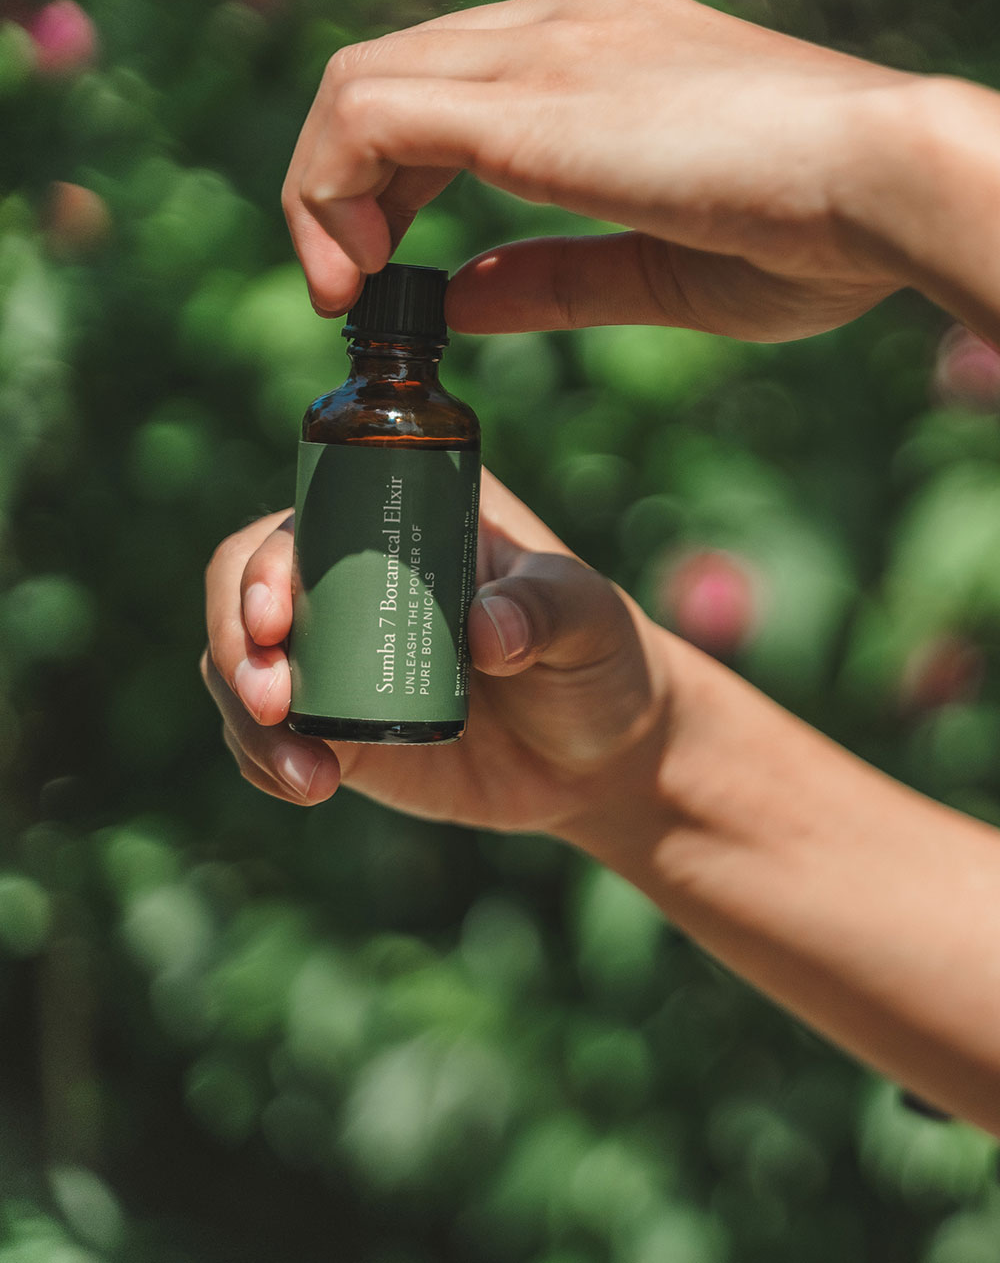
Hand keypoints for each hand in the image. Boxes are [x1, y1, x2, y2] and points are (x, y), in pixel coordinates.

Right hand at [200, 470, 680, 836]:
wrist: (605, 756)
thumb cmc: (601, 658)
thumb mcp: (588, 619)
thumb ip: (545, 610)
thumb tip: (484, 629)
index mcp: (405, 518)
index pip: (306, 518)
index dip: (266, 562)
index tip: (275, 616)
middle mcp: (352, 576)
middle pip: (245, 588)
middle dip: (238, 645)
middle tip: (273, 703)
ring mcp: (336, 653)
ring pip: (242, 667)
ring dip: (246, 718)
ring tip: (305, 774)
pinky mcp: (337, 726)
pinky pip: (268, 737)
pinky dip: (265, 761)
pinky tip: (304, 786)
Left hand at [282, 0, 917, 342]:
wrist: (890, 181)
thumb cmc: (815, 234)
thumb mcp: (654, 267)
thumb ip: (550, 277)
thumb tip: (454, 296)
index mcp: (601, 45)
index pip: (445, 79)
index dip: (389, 179)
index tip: (386, 268)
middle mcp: (562, 22)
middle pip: (389, 72)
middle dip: (340, 188)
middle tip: (347, 287)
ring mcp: (546, 43)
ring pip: (359, 81)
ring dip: (322, 191)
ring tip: (346, 287)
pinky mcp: (531, 97)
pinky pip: (370, 113)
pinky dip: (330, 189)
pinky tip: (362, 272)